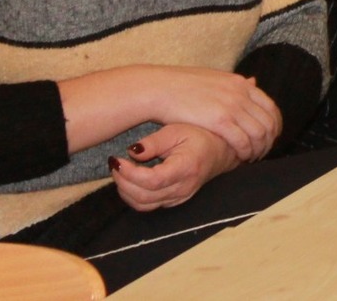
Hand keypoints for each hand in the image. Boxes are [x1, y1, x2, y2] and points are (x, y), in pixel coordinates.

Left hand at [109, 123, 238, 211]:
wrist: (221, 150)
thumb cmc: (200, 136)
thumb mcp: (176, 130)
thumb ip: (153, 142)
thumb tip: (131, 152)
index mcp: (185, 168)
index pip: (151, 181)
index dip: (130, 173)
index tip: (117, 160)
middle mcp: (183, 188)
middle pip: (143, 197)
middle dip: (122, 182)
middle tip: (114, 164)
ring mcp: (179, 198)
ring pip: (143, 205)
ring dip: (125, 191)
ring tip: (120, 172)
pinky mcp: (175, 201)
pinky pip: (149, 205)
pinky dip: (134, 195)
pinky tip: (131, 180)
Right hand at [146, 67, 280, 163]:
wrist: (160, 88)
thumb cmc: (182, 86)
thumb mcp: (216, 78)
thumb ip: (236, 84)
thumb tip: (254, 81)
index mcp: (241, 83)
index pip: (271, 107)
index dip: (274, 126)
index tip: (269, 138)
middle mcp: (241, 93)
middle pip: (269, 122)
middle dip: (269, 140)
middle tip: (261, 152)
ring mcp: (232, 106)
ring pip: (259, 133)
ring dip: (259, 148)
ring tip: (251, 158)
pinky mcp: (220, 120)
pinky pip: (243, 141)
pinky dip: (246, 152)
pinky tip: (240, 158)